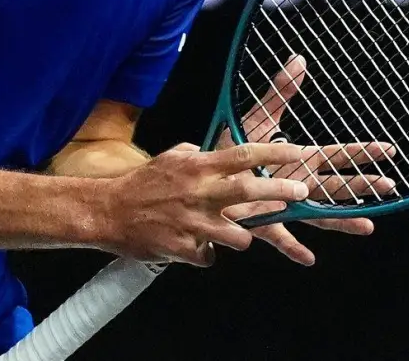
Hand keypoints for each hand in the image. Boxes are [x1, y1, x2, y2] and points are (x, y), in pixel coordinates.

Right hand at [100, 141, 309, 267]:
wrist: (106, 212)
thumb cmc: (140, 184)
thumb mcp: (170, 158)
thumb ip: (196, 154)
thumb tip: (209, 150)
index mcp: (197, 167)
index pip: (244, 155)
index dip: (275, 154)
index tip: (299, 152)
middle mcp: (199, 193)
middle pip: (250, 192)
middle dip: (281, 193)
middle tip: (301, 193)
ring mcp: (193, 223)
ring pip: (239, 237)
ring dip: (240, 237)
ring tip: (228, 233)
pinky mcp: (184, 249)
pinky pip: (210, 257)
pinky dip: (206, 254)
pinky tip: (191, 246)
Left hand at [218, 55, 396, 265]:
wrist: (204, 175)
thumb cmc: (234, 148)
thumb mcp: (258, 117)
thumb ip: (279, 91)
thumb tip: (299, 60)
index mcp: (300, 160)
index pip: (338, 155)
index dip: (363, 152)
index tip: (388, 150)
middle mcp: (298, 184)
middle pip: (337, 185)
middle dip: (363, 185)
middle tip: (390, 185)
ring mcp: (284, 204)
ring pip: (319, 213)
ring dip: (342, 219)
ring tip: (367, 226)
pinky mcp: (263, 220)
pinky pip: (280, 236)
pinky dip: (293, 247)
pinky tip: (308, 258)